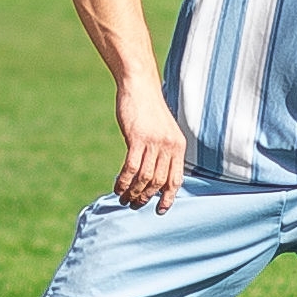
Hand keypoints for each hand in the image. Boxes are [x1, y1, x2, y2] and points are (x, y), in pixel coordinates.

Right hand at [113, 81, 187, 213]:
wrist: (140, 86)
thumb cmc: (149, 110)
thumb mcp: (165, 130)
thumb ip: (164, 151)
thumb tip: (156, 176)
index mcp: (178, 146)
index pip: (176, 179)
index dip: (168, 197)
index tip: (160, 209)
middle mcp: (169, 146)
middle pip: (158, 182)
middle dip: (146, 198)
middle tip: (134, 204)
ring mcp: (154, 142)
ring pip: (144, 178)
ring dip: (134, 193)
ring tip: (124, 199)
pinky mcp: (137, 138)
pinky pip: (131, 168)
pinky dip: (124, 182)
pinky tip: (117, 187)